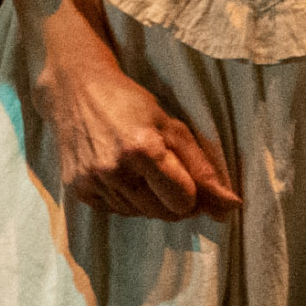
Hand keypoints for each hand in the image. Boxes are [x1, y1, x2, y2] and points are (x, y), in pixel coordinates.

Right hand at [40, 0, 239, 228]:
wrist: (75, 91)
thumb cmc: (130, 103)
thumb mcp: (172, 126)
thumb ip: (203, 168)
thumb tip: (231, 207)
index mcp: (143, 149)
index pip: (184, 202)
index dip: (191, 193)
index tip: (184, 176)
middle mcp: (115, 170)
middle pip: (163, 214)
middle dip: (171, 199)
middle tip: (163, 172)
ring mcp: (93, 182)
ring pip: (140, 215)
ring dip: (148, 200)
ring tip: (139, 170)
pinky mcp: (78, 191)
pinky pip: (116, 212)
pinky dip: (125, 199)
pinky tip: (119, 173)